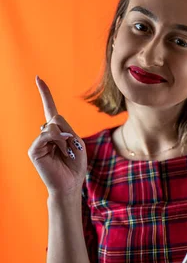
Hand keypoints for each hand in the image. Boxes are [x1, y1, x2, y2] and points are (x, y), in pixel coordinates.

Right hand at [28, 77, 86, 195]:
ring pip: (51, 125)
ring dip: (64, 139)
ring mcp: (38, 141)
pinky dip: (57, 142)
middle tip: (70, 149)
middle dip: (67, 131)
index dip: (45, 93)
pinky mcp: (33, 150)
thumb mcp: (76, 142)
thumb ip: (64, 129)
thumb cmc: (75, 164)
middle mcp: (45, 133)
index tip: (38, 78)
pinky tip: (61, 153)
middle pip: (56, 117)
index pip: (50, 109)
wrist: (70, 183)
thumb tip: (48, 125)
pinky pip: (45, 135)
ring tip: (66, 154)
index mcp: (57, 131)